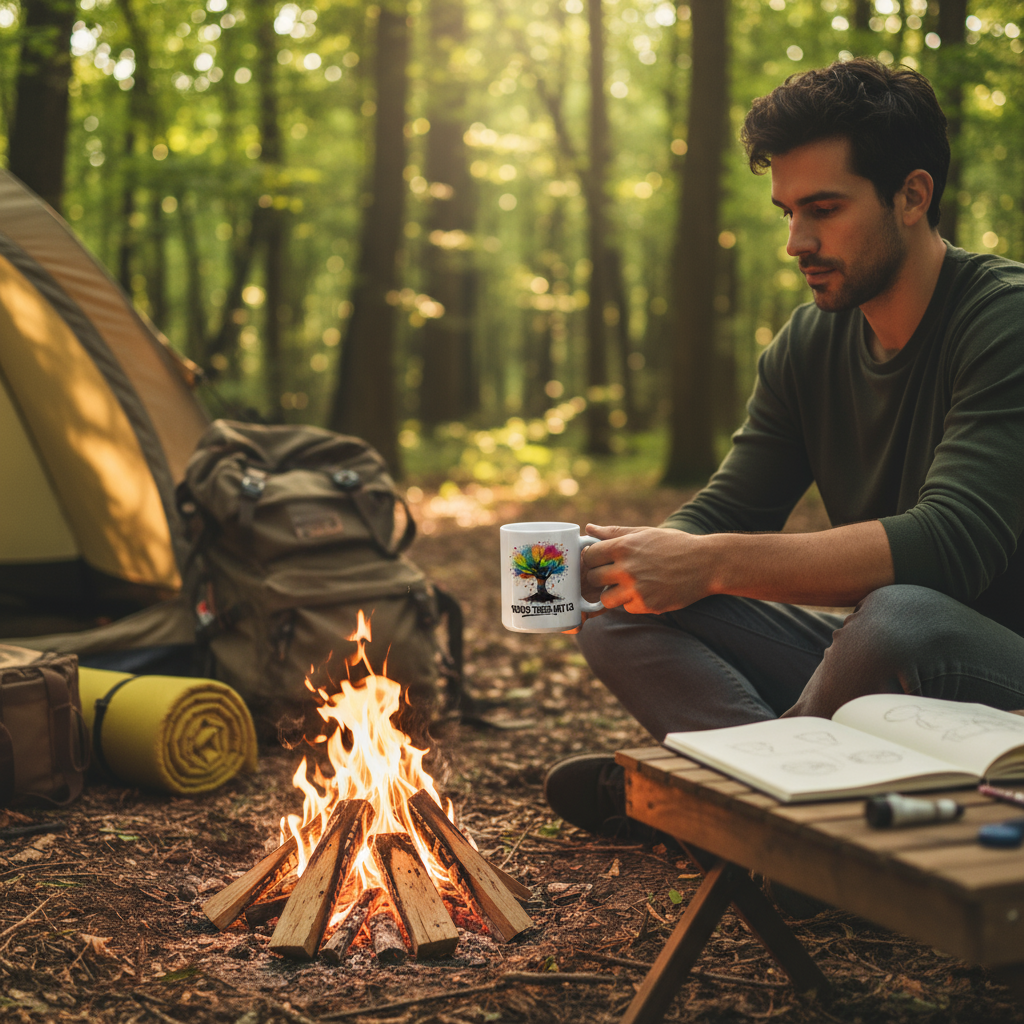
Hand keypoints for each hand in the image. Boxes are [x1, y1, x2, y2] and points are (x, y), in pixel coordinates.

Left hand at [580, 523, 712, 614]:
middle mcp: (627, 568)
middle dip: (601, 577)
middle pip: (593, 579)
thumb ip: (614, 532)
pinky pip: (627, 608)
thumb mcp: (644, 533)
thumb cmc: (674, 545)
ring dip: (613, 594)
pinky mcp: (648, 605)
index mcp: (624, 546)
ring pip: (606, 599)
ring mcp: (637, 588)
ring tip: (629, 586)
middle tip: (615, 575)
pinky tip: (648, 592)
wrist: (706, 563)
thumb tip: (588, 528)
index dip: (592, 560)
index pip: (588, 556)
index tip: (600, 561)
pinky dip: (634, 602)